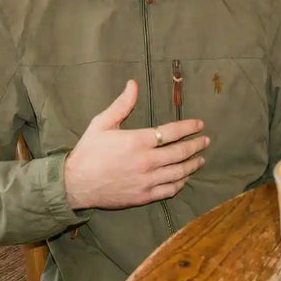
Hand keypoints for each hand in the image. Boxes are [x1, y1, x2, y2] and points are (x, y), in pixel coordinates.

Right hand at [64, 80, 208, 209]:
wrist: (75, 183)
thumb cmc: (89, 150)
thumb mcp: (102, 122)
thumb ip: (122, 104)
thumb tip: (133, 83)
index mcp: (138, 141)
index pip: (172, 132)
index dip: (189, 127)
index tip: (200, 124)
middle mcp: (147, 161)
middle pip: (180, 153)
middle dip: (196, 146)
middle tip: (206, 141)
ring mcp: (147, 181)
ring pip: (179, 173)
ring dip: (193, 165)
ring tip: (201, 159)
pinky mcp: (144, 196)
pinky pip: (169, 190)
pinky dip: (181, 183)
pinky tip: (185, 178)